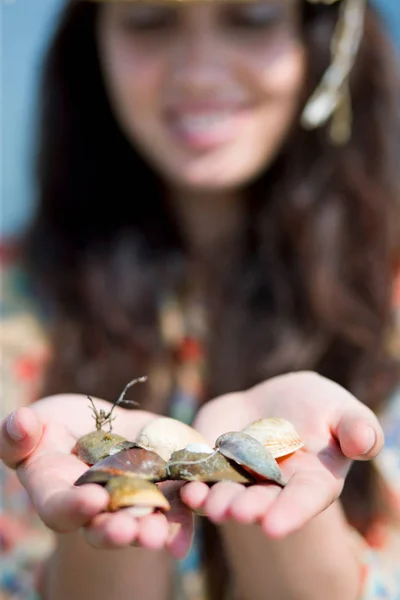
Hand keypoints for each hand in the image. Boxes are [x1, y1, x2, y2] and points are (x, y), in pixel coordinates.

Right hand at [0, 395, 192, 557]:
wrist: (94, 424)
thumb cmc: (52, 426)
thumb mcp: (32, 425)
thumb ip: (18, 435)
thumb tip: (21, 423)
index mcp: (57, 493)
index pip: (60, 507)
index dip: (74, 506)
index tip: (93, 499)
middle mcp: (94, 507)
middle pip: (103, 527)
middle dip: (118, 531)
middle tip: (134, 532)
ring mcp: (128, 500)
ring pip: (140, 522)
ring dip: (153, 529)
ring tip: (163, 533)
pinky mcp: (160, 486)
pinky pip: (174, 507)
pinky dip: (184, 517)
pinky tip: (194, 521)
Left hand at [181, 371, 383, 537]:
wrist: (277, 401)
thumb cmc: (319, 407)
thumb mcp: (343, 412)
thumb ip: (357, 428)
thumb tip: (365, 441)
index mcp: (310, 482)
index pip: (303, 501)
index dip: (290, 513)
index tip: (274, 526)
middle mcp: (273, 488)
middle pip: (261, 501)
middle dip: (247, 507)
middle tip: (234, 512)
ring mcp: (239, 478)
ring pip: (225, 493)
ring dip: (213, 500)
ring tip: (202, 499)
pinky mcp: (211, 462)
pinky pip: (198, 475)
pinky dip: (188, 483)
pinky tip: (180, 484)